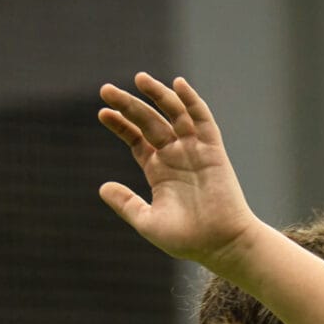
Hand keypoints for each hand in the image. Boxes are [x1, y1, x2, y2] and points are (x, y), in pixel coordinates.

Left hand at [97, 72, 255, 269]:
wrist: (221, 245)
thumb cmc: (187, 239)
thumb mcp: (147, 222)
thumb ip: (126, 204)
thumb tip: (102, 187)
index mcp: (159, 171)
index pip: (136, 139)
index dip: (120, 125)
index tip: (102, 112)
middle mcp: (175, 155)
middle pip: (148, 121)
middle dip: (128, 105)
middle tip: (105, 90)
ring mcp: (194, 150)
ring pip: (174, 113)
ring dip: (157, 94)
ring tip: (138, 79)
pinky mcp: (213, 149)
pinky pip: (202, 119)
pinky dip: (191, 101)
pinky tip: (177, 84)